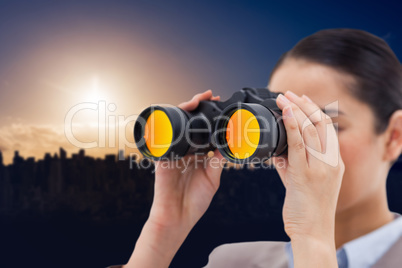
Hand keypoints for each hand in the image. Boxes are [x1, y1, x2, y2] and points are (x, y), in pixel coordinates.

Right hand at [149, 89, 224, 230]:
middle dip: (197, 107)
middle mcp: (185, 150)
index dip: (210, 118)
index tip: (220, 105)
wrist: (177, 218)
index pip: (203, 131)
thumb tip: (229, 145)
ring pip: (176, 125)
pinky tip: (177, 114)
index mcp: (197, 155)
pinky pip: (162, 137)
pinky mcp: (162, 157)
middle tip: (209, 96)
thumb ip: (218, 162)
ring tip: (196, 101)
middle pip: (189, 123)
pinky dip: (167, 125)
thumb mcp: (212, 179)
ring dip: (184, 110)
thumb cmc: (194, 201)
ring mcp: (173, 152)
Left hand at [273, 91, 343, 266]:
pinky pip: (298, 145)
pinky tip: (285, 113)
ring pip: (311, 130)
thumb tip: (277, 150)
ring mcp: (320, 169)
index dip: (313, 110)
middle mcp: (330, 162)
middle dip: (304, 104)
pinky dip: (292, 126)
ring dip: (295, 110)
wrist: (312, 232)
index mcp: (334, 162)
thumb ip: (292, 163)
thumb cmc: (307, 209)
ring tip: (282, 98)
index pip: (327, 128)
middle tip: (288, 93)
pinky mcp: (305, 176)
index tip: (299, 99)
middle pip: (321, 124)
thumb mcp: (302, 181)